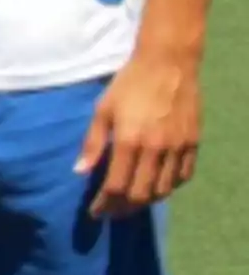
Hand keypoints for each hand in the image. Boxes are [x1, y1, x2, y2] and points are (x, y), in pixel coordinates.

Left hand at [75, 50, 200, 218]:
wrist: (168, 62)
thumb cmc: (129, 83)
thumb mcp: (103, 109)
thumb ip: (93, 143)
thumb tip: (80, 171)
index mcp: (129, 141)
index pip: (116, 186)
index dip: (105, 204)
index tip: (96, 212)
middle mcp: (155, 149)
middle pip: (141, 195)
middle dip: (123, 208)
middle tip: (113, 211)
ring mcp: (177, 147)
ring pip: (163, 190)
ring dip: (146, 201)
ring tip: (132, 201)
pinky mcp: (193, 143)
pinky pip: (183, 177)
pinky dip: (169, 187)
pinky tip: (157, 185)